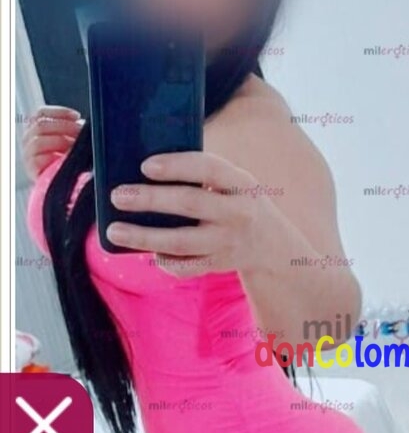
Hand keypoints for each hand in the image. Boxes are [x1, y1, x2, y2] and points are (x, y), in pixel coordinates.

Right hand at [21, 106, 83, 181]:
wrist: (65, 182)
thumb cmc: (68, 159)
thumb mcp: (72, 139)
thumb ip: (73, 128)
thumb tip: (82, 123)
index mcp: (37, 128)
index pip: (41, 113)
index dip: (59, 112)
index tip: (77, 116)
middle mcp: (29, 138)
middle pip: (40, 125)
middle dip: (64, 126)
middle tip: (80, 132)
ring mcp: (28, 153)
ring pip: (38, 141)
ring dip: (59, 141)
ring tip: (73, 146)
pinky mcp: (31, 168)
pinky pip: (37, 159)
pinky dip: (52, 157)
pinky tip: (63, 158)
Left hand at [107, 151, 265, 276]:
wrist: (271, 244)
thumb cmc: (237, 201)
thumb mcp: (233, 182)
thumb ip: (201, 173)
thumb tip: (144, 167)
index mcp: (240, 184)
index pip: (209, 168)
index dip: (177, 166)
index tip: (145, 166)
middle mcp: (237, 213)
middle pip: (190, 203)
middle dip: (150, 199)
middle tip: (118, 196)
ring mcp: (228, 242)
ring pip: (181, 241)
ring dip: (144, 236)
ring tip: (114, 230)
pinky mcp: (219, 265)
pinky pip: (186, 266)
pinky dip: (164, 261)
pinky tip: (147, 252)